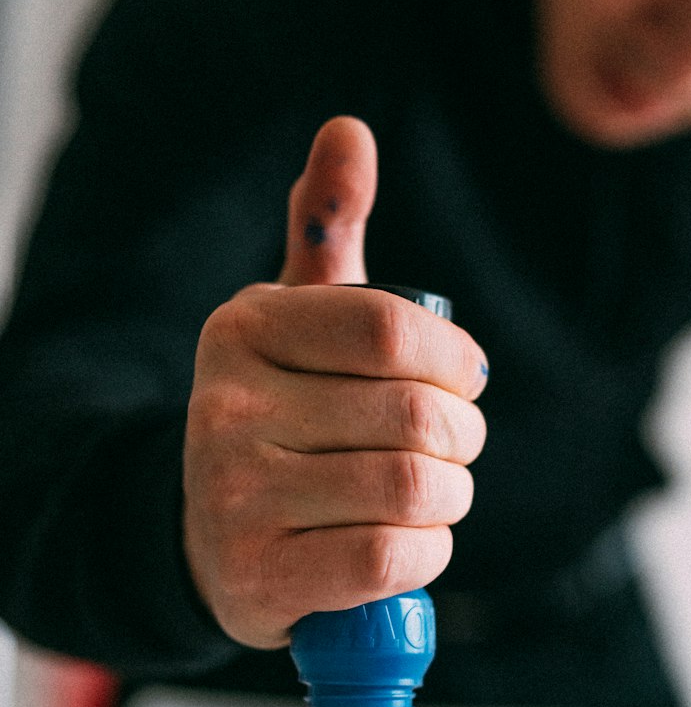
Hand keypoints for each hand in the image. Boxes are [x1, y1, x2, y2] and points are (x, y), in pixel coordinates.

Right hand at [182, 116, 488, 648]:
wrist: (208, 540)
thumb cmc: (284, 414)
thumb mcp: (296, 320)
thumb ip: (327, 226)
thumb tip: (349, 129)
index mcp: (245, 329)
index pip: (391, 328)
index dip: (455, 359)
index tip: (466, 377)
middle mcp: (227, 407)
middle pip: (415, 416)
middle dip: (463, 436)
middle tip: (454, 445)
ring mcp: (235, 496)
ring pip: (412, 489)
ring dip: (451, 498)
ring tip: (434, 494)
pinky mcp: (257, 577)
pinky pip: (390, 559)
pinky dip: (427, 555)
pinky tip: (411, 545)